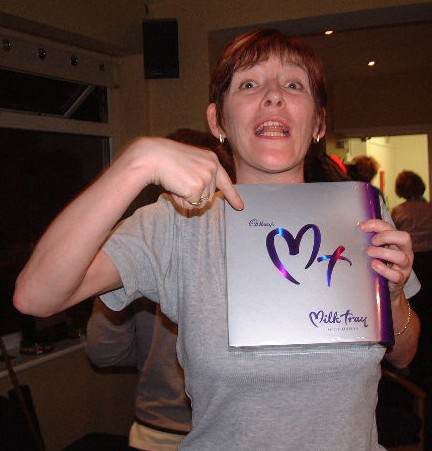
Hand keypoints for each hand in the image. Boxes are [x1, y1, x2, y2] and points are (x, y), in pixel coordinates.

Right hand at [126, 137, 243, 210]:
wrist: (152, 156)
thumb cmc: (166, 160)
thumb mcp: (190, 164)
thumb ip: (201, 176)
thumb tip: (204, 198)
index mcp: (211, 159)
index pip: (225, 181)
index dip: (233, 196)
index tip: (240, 206)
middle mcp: (213, 167)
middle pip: (208, 196)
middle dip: (193, 195)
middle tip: (179, 180)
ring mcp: (206, 178)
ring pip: (200, 202)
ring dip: (186, 197)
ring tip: (176, 182)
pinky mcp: (198, 188)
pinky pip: (191, 205)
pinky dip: (180, 200)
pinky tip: (175, 187)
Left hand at [359, 219, 412, 300]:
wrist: (387, 287)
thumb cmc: (380, 263)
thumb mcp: (376, 249)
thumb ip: (369, 240)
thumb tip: (353, 230)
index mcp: (398, 241)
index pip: (390, 227)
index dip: (376, 224)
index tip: (361, 226)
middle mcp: (405, 252)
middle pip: (404, 238)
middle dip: (385, 237)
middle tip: (371, 242)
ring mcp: (405, 266)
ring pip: (401, 257)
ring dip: (382, 252)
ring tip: (369, 252)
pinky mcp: (401, 279)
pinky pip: (396, 275)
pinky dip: (383, 269)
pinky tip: (373, 265)